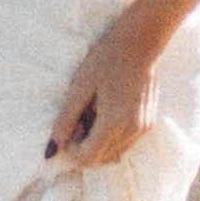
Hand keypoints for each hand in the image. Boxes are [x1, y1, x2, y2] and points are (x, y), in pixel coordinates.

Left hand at [46, 0, 182, 167]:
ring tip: (92, 113)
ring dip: (97, 143)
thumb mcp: (80, 86)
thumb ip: (66, 119)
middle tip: (78, 118)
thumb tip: (52, 147)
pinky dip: (110, 137)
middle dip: (83, 147)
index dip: (71, 149)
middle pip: (100, 159)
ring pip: (113, 153)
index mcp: (114, 122)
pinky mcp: (148, 124)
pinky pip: (124, 143)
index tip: (67, 127)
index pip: (87, 157)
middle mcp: (132, 131)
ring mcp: (143, 129)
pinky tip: (105, 112)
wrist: (140, 41)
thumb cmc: (107, 58)